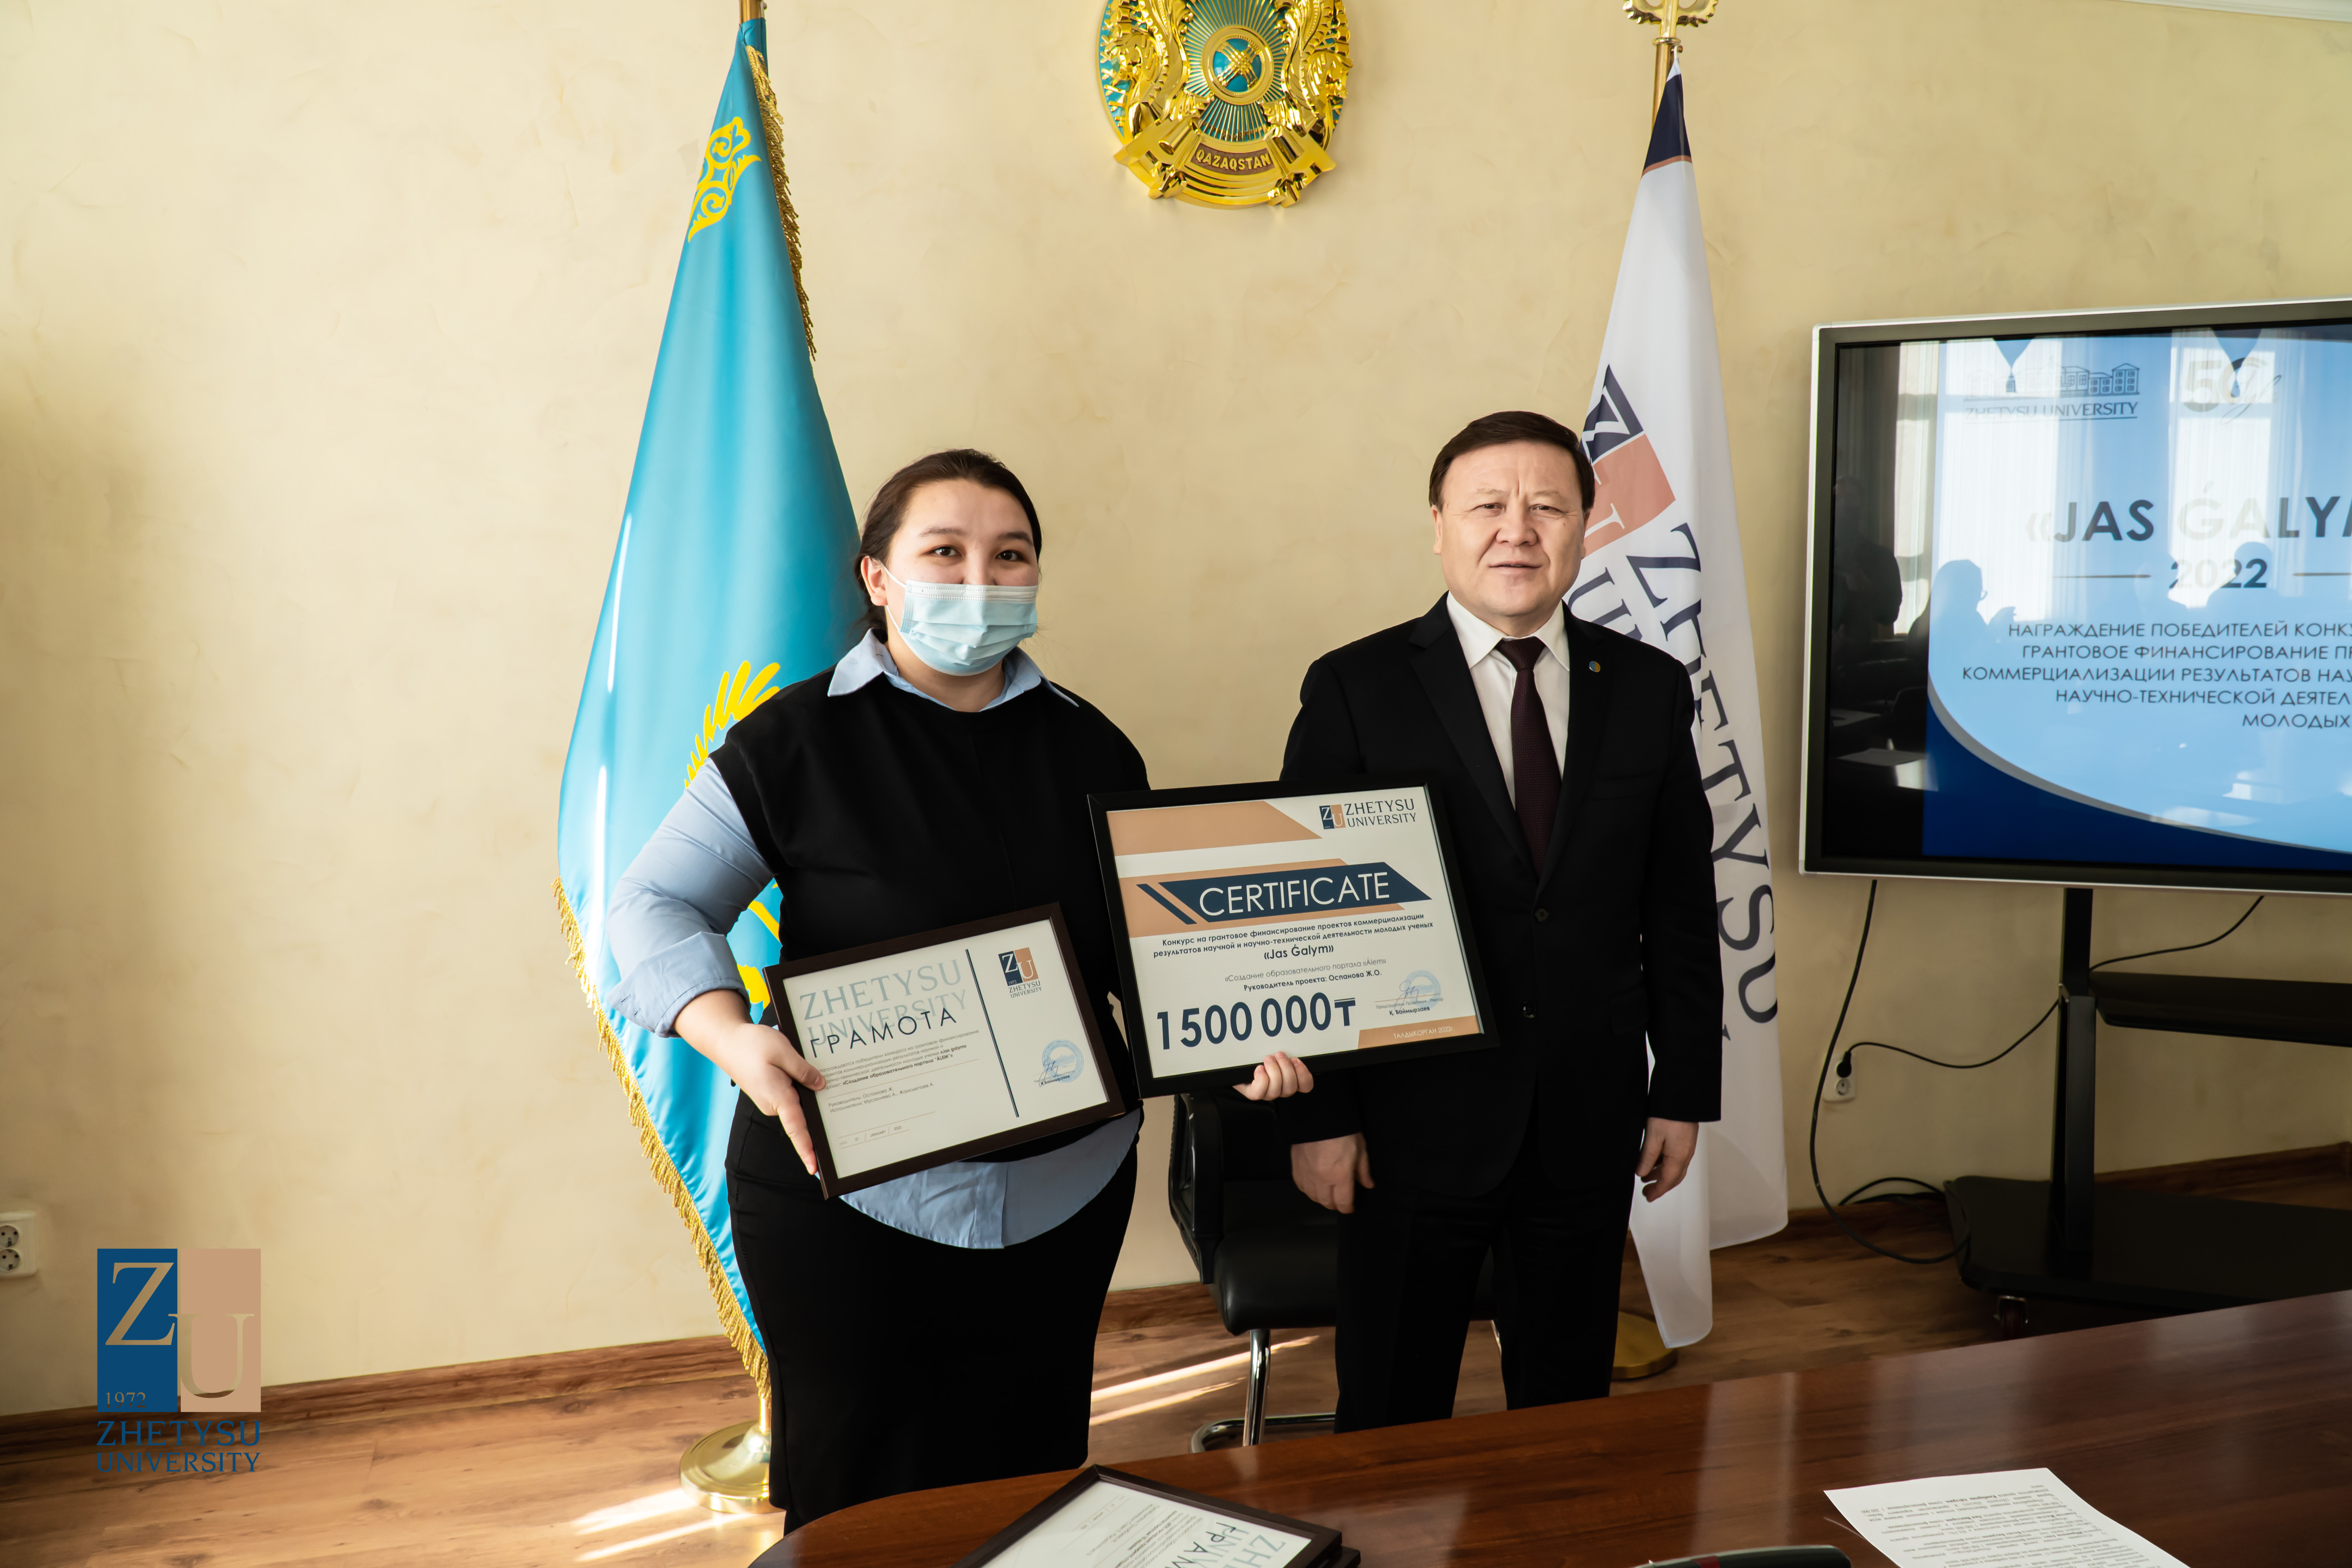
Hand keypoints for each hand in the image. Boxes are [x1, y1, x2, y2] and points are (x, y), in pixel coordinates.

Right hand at [675, 990, 827, 1175]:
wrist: (726, 1042)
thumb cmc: (752, 1045)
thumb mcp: (783, 1051)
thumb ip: (803, 1070)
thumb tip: (821, 1086)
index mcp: (778, 1097)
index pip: (796, 1129)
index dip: (806, 1150)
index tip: (814, 1169)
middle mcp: (774, 1104)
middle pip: (803, 1116)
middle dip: (819, 1115)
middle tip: (842, 1107)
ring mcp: (771, 1100)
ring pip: (798, 1104)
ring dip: (810, 1097)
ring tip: (822, 1079)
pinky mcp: (771, 1093)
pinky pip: (792, 1096)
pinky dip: (801, 1089)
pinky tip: (808, 1075)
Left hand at [1234, 1051, 1314, 1101]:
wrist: (1241, 1061)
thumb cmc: (1263, 1055)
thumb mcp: (1279, 1053)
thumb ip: (1290, 1054)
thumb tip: (1299, 1051)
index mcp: (1291, 1080)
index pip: (1306, 1086)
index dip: (1303, 1075)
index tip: (1296, 1060)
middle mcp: (1281, 1089)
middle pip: (1290, 1088)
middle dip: (1285, 1069)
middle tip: (1279, 1054)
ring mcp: (1267, 1093)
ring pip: (1276, 1090)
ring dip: (1273, 1071)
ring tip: (1268, 1058)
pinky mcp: (1253, 1093)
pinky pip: (1259, 1093)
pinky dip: (1261, 1079)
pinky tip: (1259, 1068)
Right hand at [1291, 1133, 1372, 1213]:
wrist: (1319, 1115)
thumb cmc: (1342, 1130)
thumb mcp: (1360, 1149)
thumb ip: (1363, 1170)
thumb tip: (1368, 1185)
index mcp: (1340, 1176)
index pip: (1343, 1203)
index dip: (1348, 1208)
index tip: (1351, 1207)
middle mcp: (1322, 1179)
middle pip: (1327, 1203)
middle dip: (1336, 1204)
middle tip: (1341, 1200)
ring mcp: (1307, 1174)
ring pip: (1313, 1197)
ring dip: (1321, 1198)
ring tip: (1328, 1193)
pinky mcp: (1296, 1167)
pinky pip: (1301, 1186)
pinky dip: (1308, 1190)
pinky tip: (1314, 1185)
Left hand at [1635, 1117, 1697, 1202]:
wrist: (1683, 1094)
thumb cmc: (1669, 1113)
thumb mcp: (1653, 1136)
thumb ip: (1647, 1157)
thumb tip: (1641, 1172)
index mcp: (1679, 1157)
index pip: (1667, 1181)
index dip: (1657, 1191)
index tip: (1648, 1197)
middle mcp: (1686, 1154)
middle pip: (1673, 1177)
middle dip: (1660, 1185)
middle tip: (1647, 1191)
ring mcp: (1686, 1146)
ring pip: (1674, 1167)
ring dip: (1661, 1173)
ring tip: (1645, 1175)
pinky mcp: (1685, 1138)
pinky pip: (1675, 1157)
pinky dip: (1664, 1163)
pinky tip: (1654, 1160)